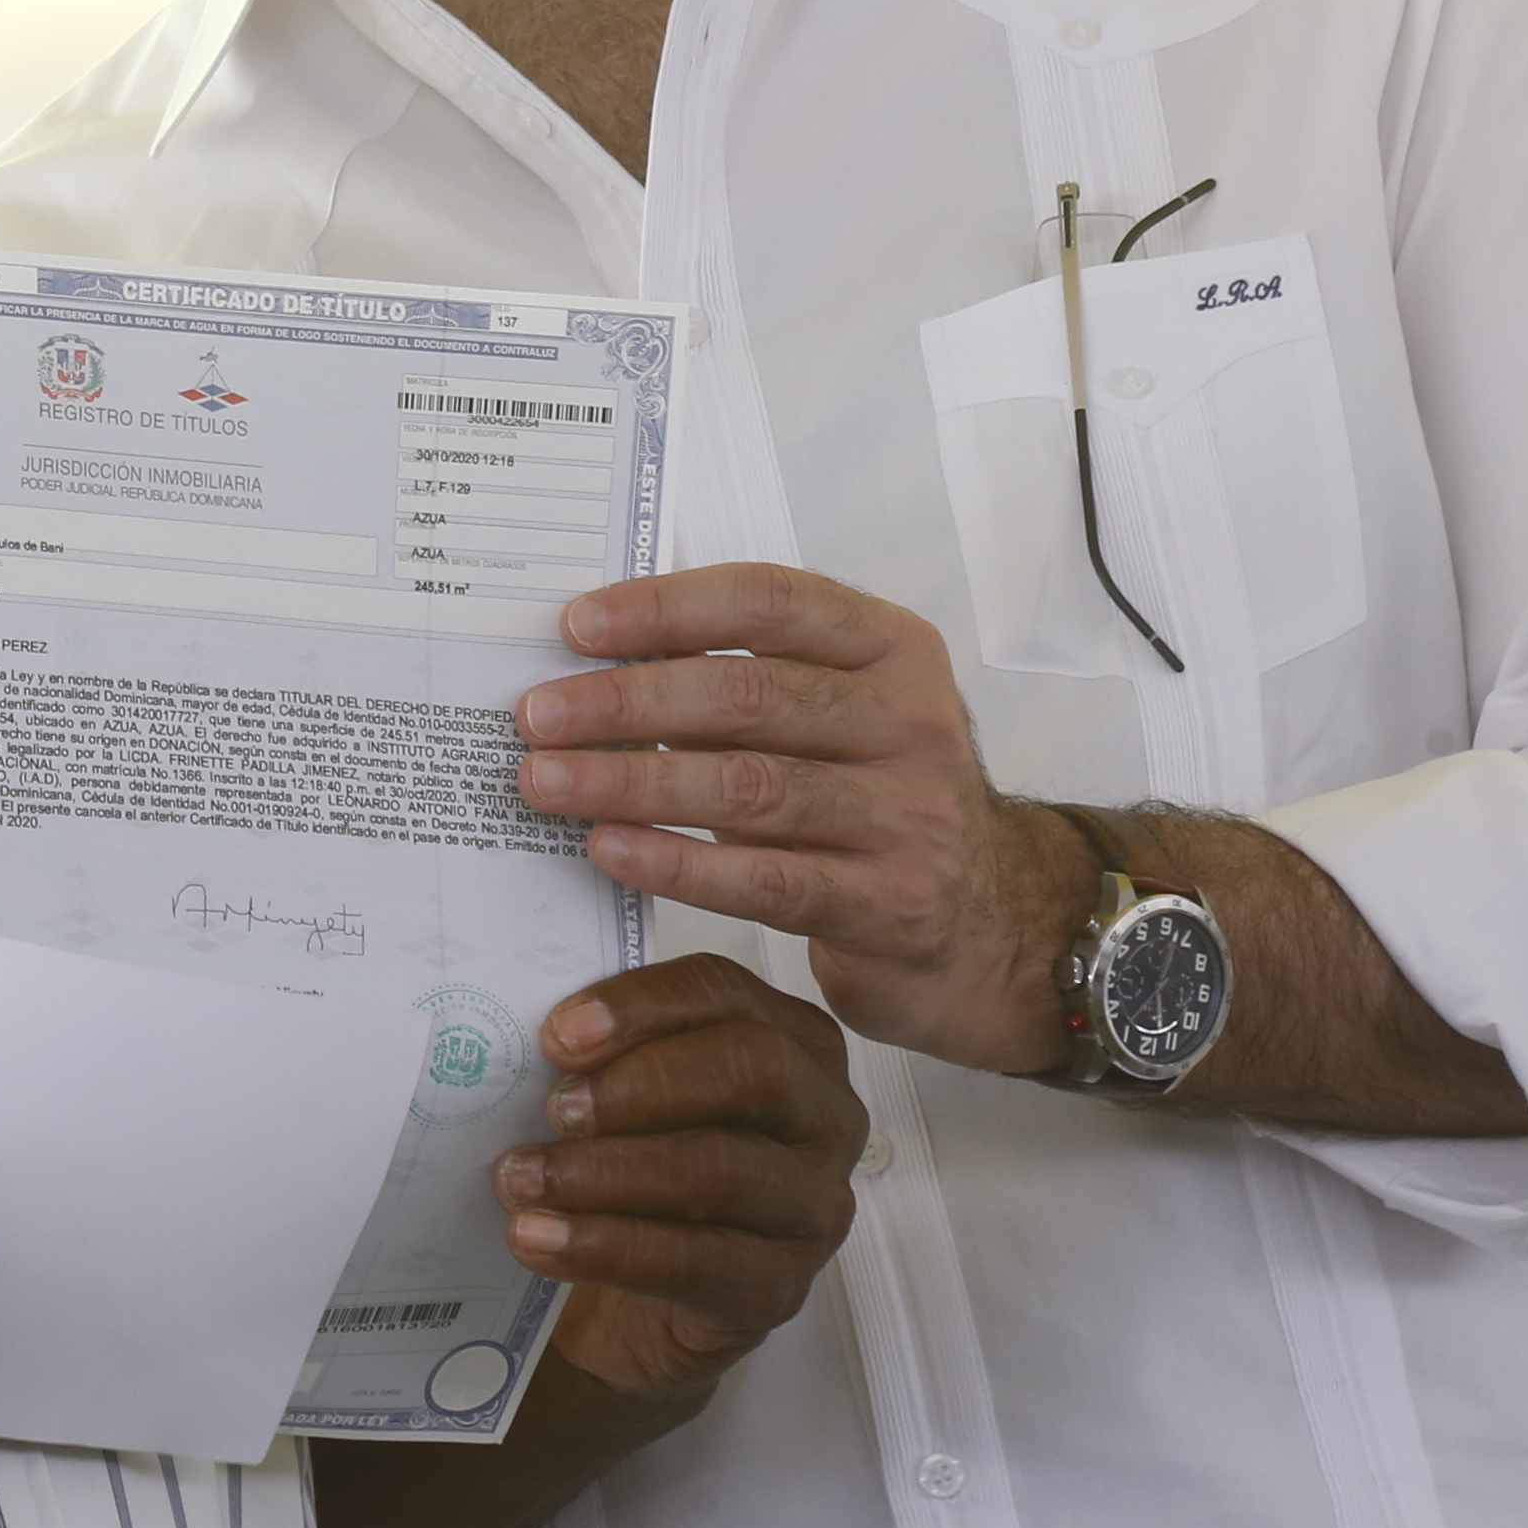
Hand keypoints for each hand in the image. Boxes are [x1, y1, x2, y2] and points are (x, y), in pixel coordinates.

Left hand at [489, 952, 863, 1406]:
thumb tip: (519, 1030)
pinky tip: (538, 1239)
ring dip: (604, 1173)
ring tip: (520, 1178)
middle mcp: (822, 1116)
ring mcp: (812, 1207)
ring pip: (718, 1171)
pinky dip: (604, 1247)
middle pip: (750, 1072)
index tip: (556, 1034)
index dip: (639, 1005)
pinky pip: (694, 1260)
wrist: (645, 1303)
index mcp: (790, 1039)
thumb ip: (603, 1055)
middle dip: (639, 1086)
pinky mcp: (778, 1287)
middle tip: (554, 1108)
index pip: (723, 992)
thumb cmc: (640, 1170)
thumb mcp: (632, 1097)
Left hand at [512, 562, 1084, 1077]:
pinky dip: (675, 861)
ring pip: (746, 787)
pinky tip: (608, 848)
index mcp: (893, 649)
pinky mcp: (890, 904)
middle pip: (746, 695)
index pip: (769, 602)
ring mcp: (910, 816)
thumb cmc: (879, 800)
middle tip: (535, 715)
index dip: (666, 607)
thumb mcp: (838, 717)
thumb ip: (743, 679)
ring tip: (544, 782)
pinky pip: (763, 879)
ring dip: (629, 781)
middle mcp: (912, 722)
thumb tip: (596, 660)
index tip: (576, 626)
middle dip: (624, 700)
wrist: (992, 925)